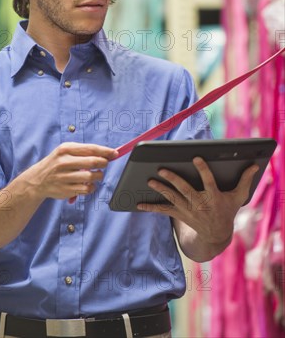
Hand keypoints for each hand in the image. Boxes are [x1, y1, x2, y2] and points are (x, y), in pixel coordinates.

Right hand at [26, 142, 117, 200]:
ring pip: (91, 177)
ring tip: (96, 175)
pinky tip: (88, 184)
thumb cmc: (56, 163)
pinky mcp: (66, 190)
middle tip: (105, 164)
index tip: (115, 153)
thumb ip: (84, 151)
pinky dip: (92, 187)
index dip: (105, 151)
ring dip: (98, 176)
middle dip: (103, 163)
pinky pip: (86, 189)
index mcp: (65, 149)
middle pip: (93, 162)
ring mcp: (64, 177)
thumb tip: (107, 153)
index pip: (90, 149)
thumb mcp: (65, 151)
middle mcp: (64, 162)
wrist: (38, 179)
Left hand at [137, 157, 258, 246]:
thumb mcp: (238, 197)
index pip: (208, 181)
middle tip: (161, 168)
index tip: (196, 157)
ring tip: (149, 180)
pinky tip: (138, 203)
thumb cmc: (227, 209)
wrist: (216, 234)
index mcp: (213, 197)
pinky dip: (150, 207)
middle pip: (185, 189)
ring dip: (160, 189)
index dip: (203, 170)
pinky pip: (163, 210)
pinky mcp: (179, 214)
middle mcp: (199, 204)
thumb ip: (245, 180)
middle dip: (173, 179)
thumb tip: (255, 165)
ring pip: (172, 198)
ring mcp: (188, 210)